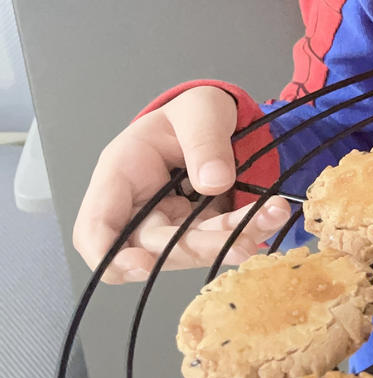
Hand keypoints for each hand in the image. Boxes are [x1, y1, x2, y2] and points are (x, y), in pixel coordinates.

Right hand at [72, 85, 290, 283]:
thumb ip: (204, 140)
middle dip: (197, 247)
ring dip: (229, 241)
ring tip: (270, 218)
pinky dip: (246, 231)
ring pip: (190, 249)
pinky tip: (271, 218)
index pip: (95, 228)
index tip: (142, 266)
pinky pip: (218, 240)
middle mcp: (138, 206)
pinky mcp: (198, 229)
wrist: (223, 120)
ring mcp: (169, 222)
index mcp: (121, 173)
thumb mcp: (200, 110)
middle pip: (152, 247)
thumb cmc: (195, 112)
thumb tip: (212, 182)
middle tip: (242, 240)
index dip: (110, 255)